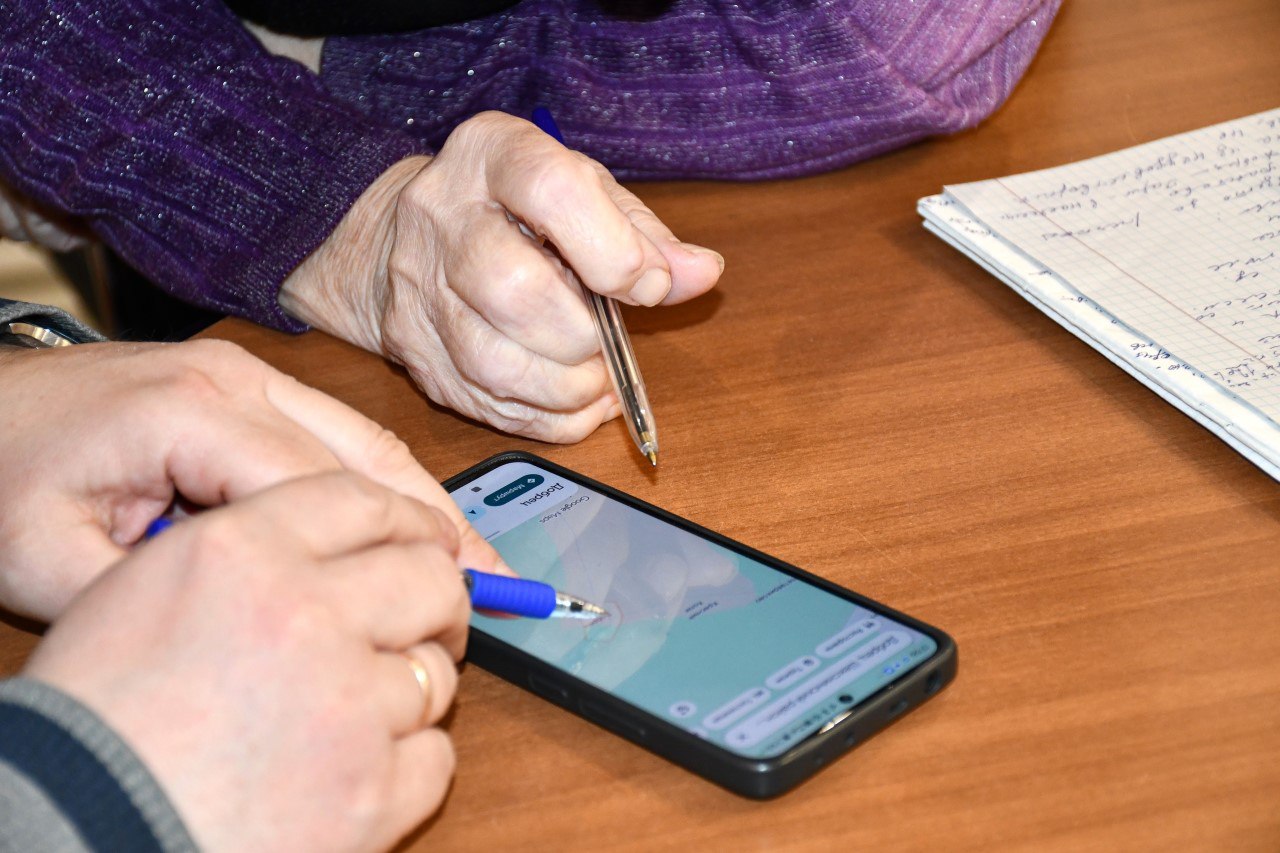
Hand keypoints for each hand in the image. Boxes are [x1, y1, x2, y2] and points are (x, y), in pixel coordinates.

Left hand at [0, 340, 502, 620]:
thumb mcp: (49, 560)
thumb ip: (162, 597)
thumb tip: (267, 624)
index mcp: (194, 411)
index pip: (326, 491)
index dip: (402, 552)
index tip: (453, 602)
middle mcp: (236, 379)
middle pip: (369, 457)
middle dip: (439, 526)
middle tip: (501, 587)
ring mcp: (244, 373)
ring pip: (365, 440)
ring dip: (425, 502)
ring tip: (480, 561)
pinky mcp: (242, 384)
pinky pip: (335, 433)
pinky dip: (385, 483)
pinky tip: (416, 524)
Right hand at [24, 472, 470, 851]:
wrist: (74, 827)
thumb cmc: (90, 721)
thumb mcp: (144, 589)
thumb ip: (249, 549)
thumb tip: (337, 544)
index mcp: (244, 551)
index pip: (366, 500)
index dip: (407, 521)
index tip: (421, 541)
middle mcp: (307, 614)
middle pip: (428, 577)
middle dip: (435, 598)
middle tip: (419, 623)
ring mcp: (348, 705)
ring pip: (435, 672)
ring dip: (410, 687)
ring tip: (358, 709)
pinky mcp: (371, 788)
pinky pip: (434, 756)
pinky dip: (405, 762)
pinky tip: (354, 767)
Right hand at [279, 111, 722, 441]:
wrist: (402, 238)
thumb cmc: (513, 212)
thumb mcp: (584, 194)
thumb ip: (645, 235)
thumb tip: (701, 274)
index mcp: (492, 155)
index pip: (552, 191)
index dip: (614, 251)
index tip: (648, 286)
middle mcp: (441, 216)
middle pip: (513, 288)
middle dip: (582, 334)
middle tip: (606, 341)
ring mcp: (417, 289)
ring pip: (492, 361)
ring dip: (564, 387)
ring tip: (592, 378)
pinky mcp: (413, 351)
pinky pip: (485, 405)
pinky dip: (544, 419)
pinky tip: (571, 403)